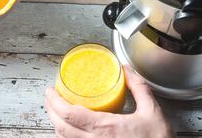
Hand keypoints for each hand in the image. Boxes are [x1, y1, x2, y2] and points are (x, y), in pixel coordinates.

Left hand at [45, 65, 173, 137]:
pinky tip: (69, 129)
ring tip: (56, 111)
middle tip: (49, 98)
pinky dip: (66, 137)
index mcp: (106, 128)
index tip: (50, 91)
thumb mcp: (152, 112)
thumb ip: (138, 88)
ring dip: (57, 124)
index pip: (70, 114)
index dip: (54, 102)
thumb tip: (126, 69)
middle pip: (61, 128)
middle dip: (50, 111)